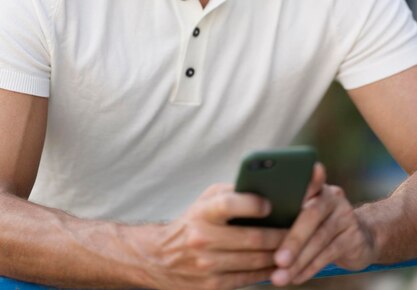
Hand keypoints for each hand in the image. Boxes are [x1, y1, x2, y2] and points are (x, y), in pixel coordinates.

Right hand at [147, 183, 284, 289]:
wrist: (159, 258)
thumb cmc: (191, 222)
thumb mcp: (204, 201)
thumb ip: (232, 193)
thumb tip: (267, 189)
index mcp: (202, 213)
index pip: (229, 204)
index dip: (252, 204)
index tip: (270, 204)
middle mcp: (203, 239)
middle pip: (252, 239)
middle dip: (280, 235)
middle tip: (299, 230)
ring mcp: (208, 266)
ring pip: (255, 261)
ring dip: (279, 255)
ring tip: (294, 247)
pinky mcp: (213, 286)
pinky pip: (249, 279)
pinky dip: (266, 271)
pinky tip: (278, 264)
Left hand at [270, 163, 376, 285]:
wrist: (360, 236)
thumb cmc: (320, 223)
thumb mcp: (306, 210)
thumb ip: (287, 208)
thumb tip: (257, 224)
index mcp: (315, 186)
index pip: (303, 183)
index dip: (296, 185)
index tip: (282, 193)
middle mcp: (332, 196)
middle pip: (311, 215)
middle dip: (293, 240)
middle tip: (277, 260)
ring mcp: (345, 216)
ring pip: (320, 239)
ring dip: (299, 261)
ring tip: (281, 276)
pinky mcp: (353, 237)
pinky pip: (328, 254)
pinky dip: (310, 268)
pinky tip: (296, 278)